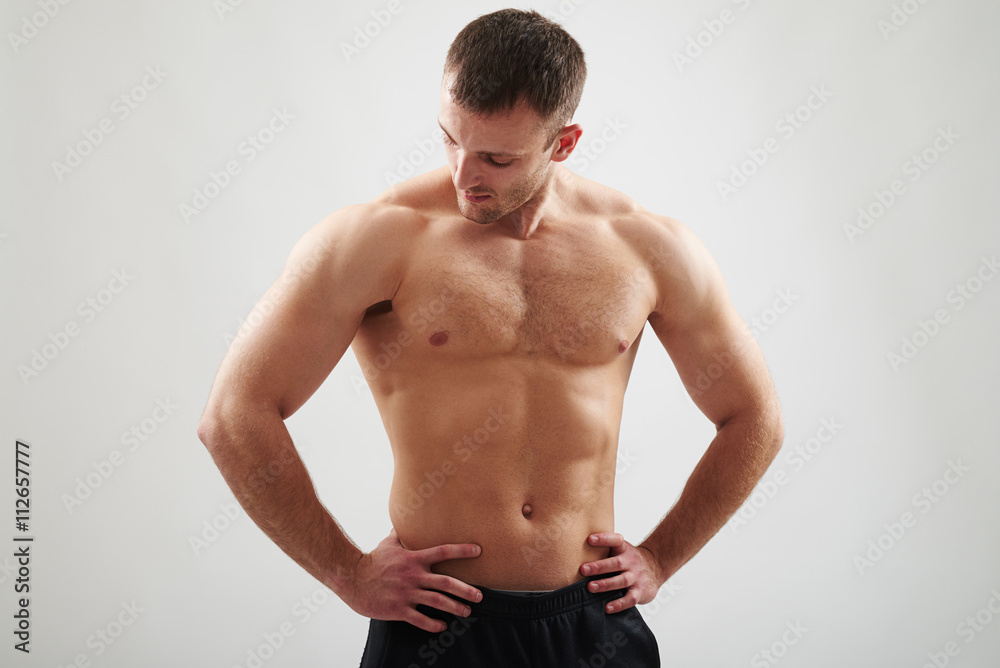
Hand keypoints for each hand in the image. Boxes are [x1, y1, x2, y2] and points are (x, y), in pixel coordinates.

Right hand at [341, 528, 482, 632]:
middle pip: (446, 582)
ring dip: (455, 607)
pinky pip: (420, 619)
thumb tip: (407, 521)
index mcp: (414, 558)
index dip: (462, 551)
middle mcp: (413, 575)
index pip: (443, 551)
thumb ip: (402, 534)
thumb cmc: (372, 560)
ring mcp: (407, 593)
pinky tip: (443, 626)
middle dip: (466, 590)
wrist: (352, 579)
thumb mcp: (389, 543)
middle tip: (480, 596)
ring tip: (467, 611)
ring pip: (437, 602)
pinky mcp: (399, 609)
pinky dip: (433, 624)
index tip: (478, 551)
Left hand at [579, 533, 663, 613]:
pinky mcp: (641, 592)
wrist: (656, 567)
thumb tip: (574, 548)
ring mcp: (636, 577)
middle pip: (616, 563)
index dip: (604, 539)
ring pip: (621, 581)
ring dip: (605, 584)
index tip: (590, 539)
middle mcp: (631, 562)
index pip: (616, 541)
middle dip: (599, 567)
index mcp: (624, 549)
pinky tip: (607, 607)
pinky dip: (619, 604)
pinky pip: (630, 599)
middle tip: (583, 569)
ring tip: (590, 587)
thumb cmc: (628, 559)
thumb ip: (604, 548)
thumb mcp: (620, 549)